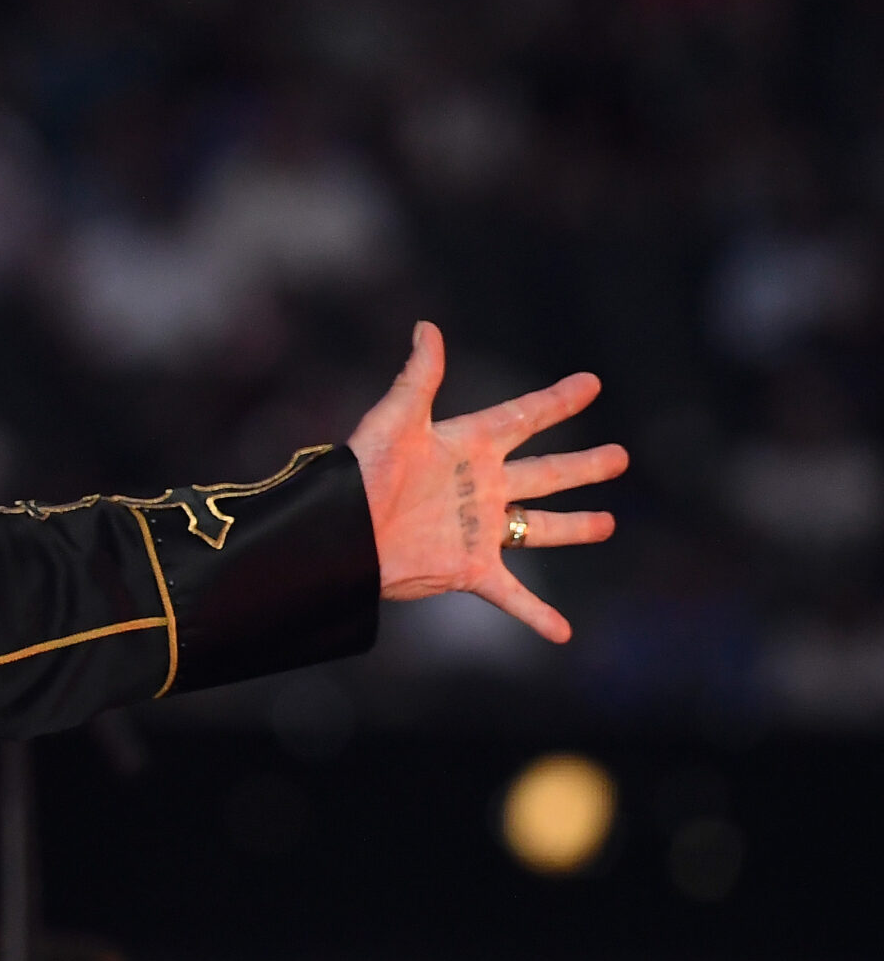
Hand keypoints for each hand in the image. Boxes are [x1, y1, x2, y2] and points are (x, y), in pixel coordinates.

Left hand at [347, 322, 626, 642]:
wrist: (340, 536)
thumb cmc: (362, 475)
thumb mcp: (394, 422)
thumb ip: (418, 377)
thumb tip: (426, 327)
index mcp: (466, 446)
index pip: (522, 418)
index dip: (556, 402)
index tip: (590, 384)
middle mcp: (480, 487)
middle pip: (545, 474)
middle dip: (583, 467)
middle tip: (620, 457)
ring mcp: (478, 529)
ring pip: (540, 528)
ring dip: (575, 528)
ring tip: (609, 523)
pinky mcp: (469, 569)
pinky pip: (512, 595)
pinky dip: (537, 615)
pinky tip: (562, 633)